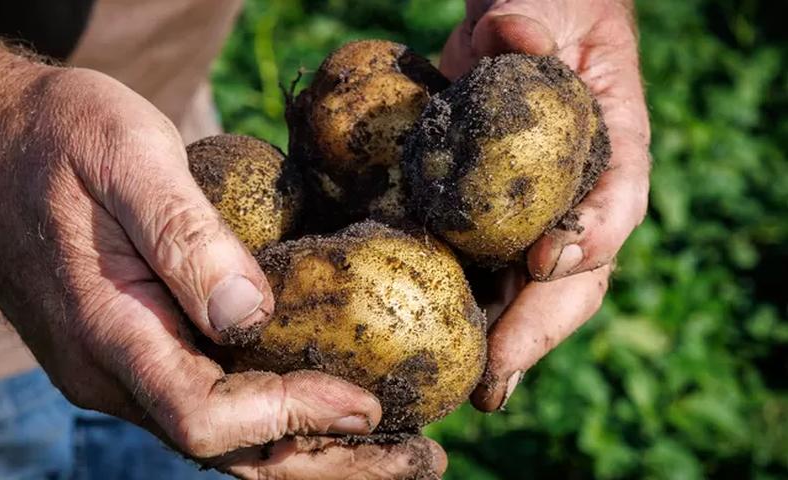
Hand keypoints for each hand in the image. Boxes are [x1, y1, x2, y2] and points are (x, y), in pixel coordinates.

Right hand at [0, 33, 444, 477]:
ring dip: (314, 447)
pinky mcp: (141, 351)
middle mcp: (115, 372)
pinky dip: (283, 413)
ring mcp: (127, 368)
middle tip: (420, 461)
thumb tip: (253, 317)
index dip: (291, 417)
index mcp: (108, 331)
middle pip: (229, 451)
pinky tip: (335, 400)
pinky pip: (217, 401)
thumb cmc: (55, 137)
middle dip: (326, 461)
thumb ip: (183, 238)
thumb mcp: (125, 157)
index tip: (368, 405)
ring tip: (399, 446)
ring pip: (228, 439)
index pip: (205, 416)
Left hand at [440, 0, 650, 409]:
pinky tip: (442, 347)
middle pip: (576, 273)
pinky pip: (487, 273)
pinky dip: (468, 311)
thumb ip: (532, 18)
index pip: (617, 201)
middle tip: (497, 374)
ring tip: (473, 390)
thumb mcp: (542, 5)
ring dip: (504, 344)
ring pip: (532, 292)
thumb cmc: (545, 10)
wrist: (515, 24)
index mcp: (612, 146)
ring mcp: (538, 215)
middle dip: (538, 327)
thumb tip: (513, 37)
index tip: (548, 261)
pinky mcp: (493, 221)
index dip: (591, 236)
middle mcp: (580, 195)